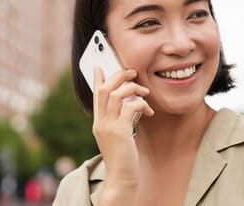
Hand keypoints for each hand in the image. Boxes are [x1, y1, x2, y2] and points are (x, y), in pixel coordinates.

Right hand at [91, 67, 154, 203]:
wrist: (121, 177)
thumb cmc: (124, 157)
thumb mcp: (121, 133)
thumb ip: (124, 117)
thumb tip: (134, 101)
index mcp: (99, 122)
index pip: (96, 95)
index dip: (97, 79)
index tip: (99, 66)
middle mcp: (100, 123)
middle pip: (105, 89)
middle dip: (119, 76)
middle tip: (132, 72)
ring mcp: (108, 127)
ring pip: (116, 95)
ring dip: (132, 88)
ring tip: (144, 92)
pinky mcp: (120, 132)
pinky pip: (130, 108)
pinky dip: (140, 104)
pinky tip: (148, 110)